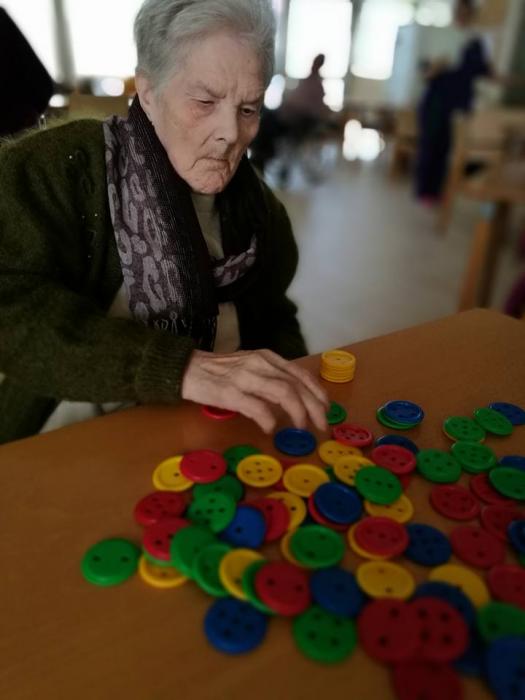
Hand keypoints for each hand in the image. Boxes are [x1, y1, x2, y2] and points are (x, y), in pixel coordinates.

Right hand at [181, 348, 329, 433]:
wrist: (185, 368)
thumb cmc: (218, 371)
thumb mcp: (249, 367)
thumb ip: (270, 379)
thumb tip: (294, 400)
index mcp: (266, 357)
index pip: (300, 373)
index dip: (317, 392)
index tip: (326, 408)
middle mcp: (259, 363)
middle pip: (296, 385)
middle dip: (314, 407)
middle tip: (321, 425)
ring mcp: (244, 377)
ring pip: (283, 393)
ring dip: (298, 413)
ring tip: (301, 427)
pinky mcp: (229, 392)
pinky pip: (257, 407)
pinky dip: (268, 419)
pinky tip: (270, 428)